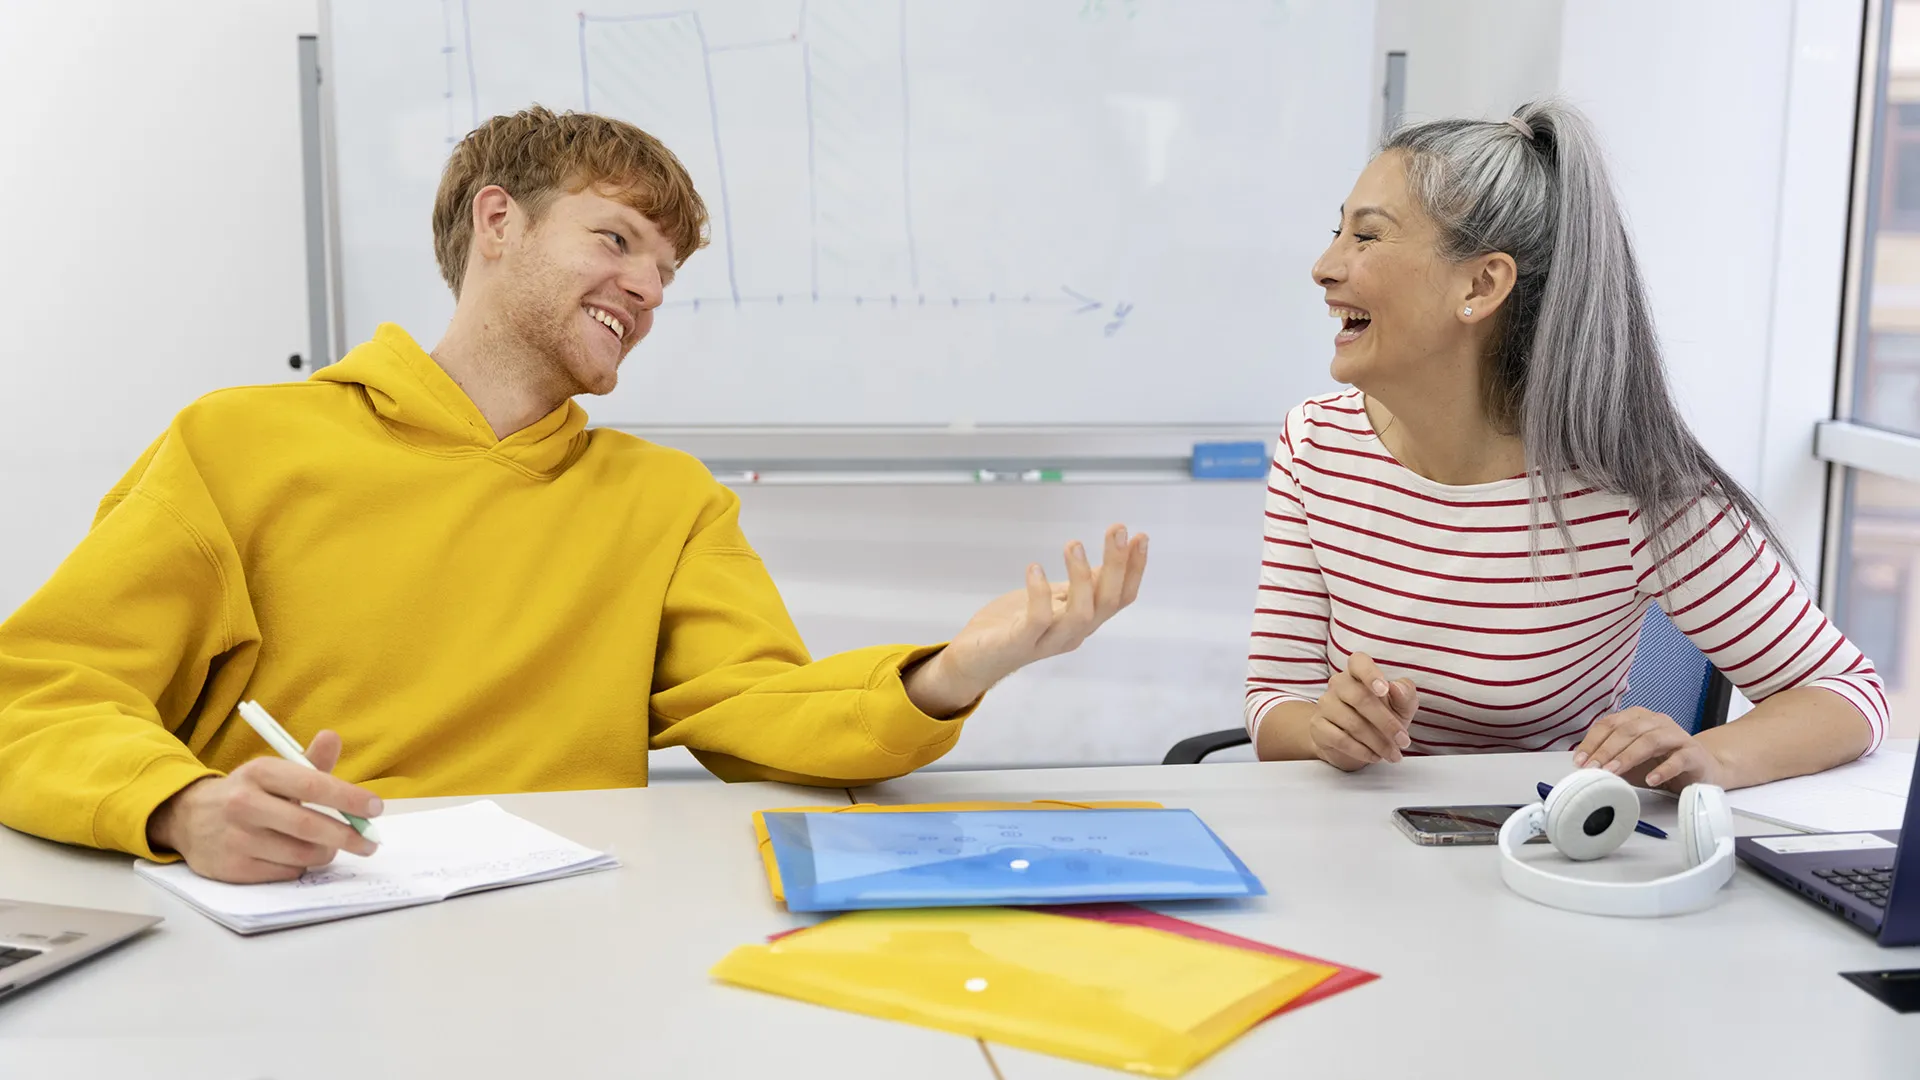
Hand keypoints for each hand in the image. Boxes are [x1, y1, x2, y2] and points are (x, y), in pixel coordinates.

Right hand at [146, 729, 383, 882]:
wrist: (189, 818)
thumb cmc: (248, 792)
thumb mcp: (274, 771)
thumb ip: (309, 762)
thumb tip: (333, 737)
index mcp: (260, 773)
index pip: (313, 786)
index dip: (348, 798)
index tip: (376, 808)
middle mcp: (244, 804)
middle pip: (309, 826)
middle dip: (347, 836)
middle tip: (370, 842)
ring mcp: (236, 838)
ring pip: (300, 854)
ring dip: (324, 853)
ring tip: (329, 846)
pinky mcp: (232, 868)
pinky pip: (284, 873)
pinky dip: (300, 867)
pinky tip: (294, 856)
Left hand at [904, 523, 1148, 716]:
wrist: (974, 660)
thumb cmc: (1013, 626)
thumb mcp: (1054, 600)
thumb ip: (1081, 587)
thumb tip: (1111, 562)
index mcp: (1084, 621)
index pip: (1120, 598)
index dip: (1134, 569)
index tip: (1141, 536)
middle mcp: (1073, 633)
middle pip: (1109, 602)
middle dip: (1118, 565)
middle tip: (1118, 529)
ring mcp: (1048, 641)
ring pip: (1081, 614)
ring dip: (1082, 577)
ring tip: (1074, 544)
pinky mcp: (1019, 643)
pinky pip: (1037, 620)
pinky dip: (1039, 593)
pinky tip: (1034, 568)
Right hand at [1307, 652, 1417, 770]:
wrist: (1353, 742)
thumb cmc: (1381, 718)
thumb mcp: (1401, 707)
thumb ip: (1405, 695)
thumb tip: (1397, 687)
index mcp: (1358, 673)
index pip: (1359, 662)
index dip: (1370, 674)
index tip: (1384, 689)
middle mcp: (1338, 684)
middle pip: (1359, 698)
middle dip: (1386, 723)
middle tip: (1403, 740)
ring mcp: (1325, 704)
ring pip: (1352, 722)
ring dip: (1377, 742)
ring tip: (1392, 754)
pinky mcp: (1318, 726)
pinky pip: (1340, 739)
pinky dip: (1361, 751)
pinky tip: (1374, 756)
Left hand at [1573, 707, 1726, 790]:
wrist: (1702, 768)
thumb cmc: (1661, 762)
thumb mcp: (1631, 761)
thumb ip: (1611, 760)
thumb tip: (1585, 768)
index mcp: (1638, 718)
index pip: (1610, 724)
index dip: (1592, 742)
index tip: (1580, 761)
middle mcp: (1657, 722)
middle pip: (1627, 731)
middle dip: (1606, 751)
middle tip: (1592, 769)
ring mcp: (1677, 735)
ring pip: (1649, 741)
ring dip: (1627, 757)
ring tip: (1613, 773)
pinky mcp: (1694, 753)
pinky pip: (1678, 759)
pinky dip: (1663, 769)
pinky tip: (1651, 780)